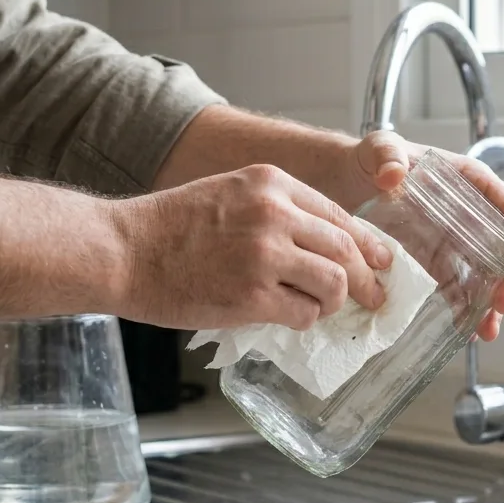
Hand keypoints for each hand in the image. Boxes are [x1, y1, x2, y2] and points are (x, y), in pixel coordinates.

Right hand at [112, 165, 392, 330]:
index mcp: (271, 183)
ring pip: (334, 283)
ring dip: (334, 302)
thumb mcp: (230, 194)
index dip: (367, 244)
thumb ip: (277, 210)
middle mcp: (274, 213)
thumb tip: (325, 244)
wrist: (122, 250)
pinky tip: (289, 318)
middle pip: (347, 249)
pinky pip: (303, 313)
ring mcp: (264, 255)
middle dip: (368, 279)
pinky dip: (304, 320)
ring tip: (322, 309)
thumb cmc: (169, 227)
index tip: (381, 261)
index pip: (339, 215)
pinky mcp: (252, 295)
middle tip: (374, 297)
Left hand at [336, 131, 503, 341]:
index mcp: (468, 183)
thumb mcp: (379, 150)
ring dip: (493, 302)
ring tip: (489, 328)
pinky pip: (459, 288)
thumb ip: (388, 155)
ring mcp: (454, 242)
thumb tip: (393, 173)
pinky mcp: (435, 262)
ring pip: (486, 275)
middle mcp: (469, 215)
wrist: (343, 184)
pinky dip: (467, 310)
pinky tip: (469, 332)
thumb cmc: (368, 160)